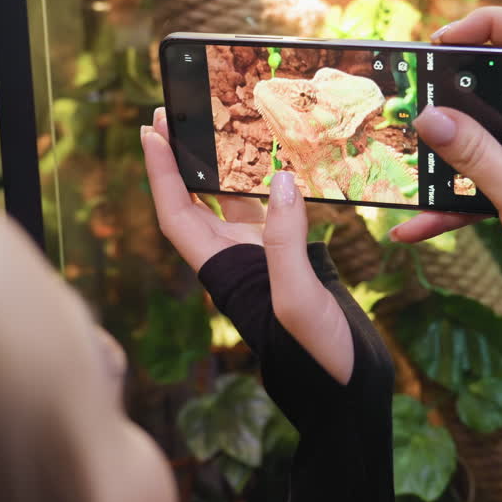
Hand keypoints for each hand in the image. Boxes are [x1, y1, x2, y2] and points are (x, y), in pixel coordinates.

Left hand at [140, 108, 353, 383]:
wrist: (348, 387)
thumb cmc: (317, 356)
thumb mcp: (298, 300)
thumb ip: (285, 242)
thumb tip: (281, 180)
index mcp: (224, 272)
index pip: (177, 215)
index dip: (161, 175)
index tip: (152, 132)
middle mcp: (236, 262)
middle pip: (196, 203)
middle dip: (183, 160)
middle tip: (179, 114)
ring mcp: (263, 260)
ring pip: (233, 204)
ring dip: (223, 166)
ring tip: (223, 124)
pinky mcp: (292, 260)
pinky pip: (272, 212)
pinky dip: (270, 184)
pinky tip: (280, 161)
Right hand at [388, 7, 501, 274]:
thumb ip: (476, 156)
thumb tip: (430, 117)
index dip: (492, 24)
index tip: (444, 41)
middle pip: (500, 84)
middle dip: (453, 91)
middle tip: (414, 96)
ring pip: (484, 138)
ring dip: (445, 154)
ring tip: (405, 160)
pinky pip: (481, 185)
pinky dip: (449, 206)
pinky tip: (413, 229)